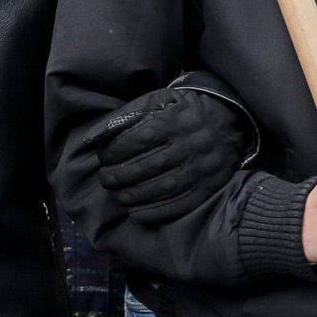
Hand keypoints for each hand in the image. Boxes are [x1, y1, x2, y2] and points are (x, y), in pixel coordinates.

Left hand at [96, 86, 254, 216]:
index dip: (116, 150)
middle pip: (150, 165)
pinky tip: (135, 213)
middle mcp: (195, 142)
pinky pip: (180, 205)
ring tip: (118, 196)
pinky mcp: (211, 186)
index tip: (104, 157)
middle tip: (105, 180)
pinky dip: (154, 212)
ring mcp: (205, 166)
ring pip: (163, 187)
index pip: (141, 137)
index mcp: (179, 119)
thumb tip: (91, 139)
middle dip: (120, 176)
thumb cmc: (177, 113)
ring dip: (134, 196)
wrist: (225, 122)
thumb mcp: (154, 103)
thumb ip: (123, 116)